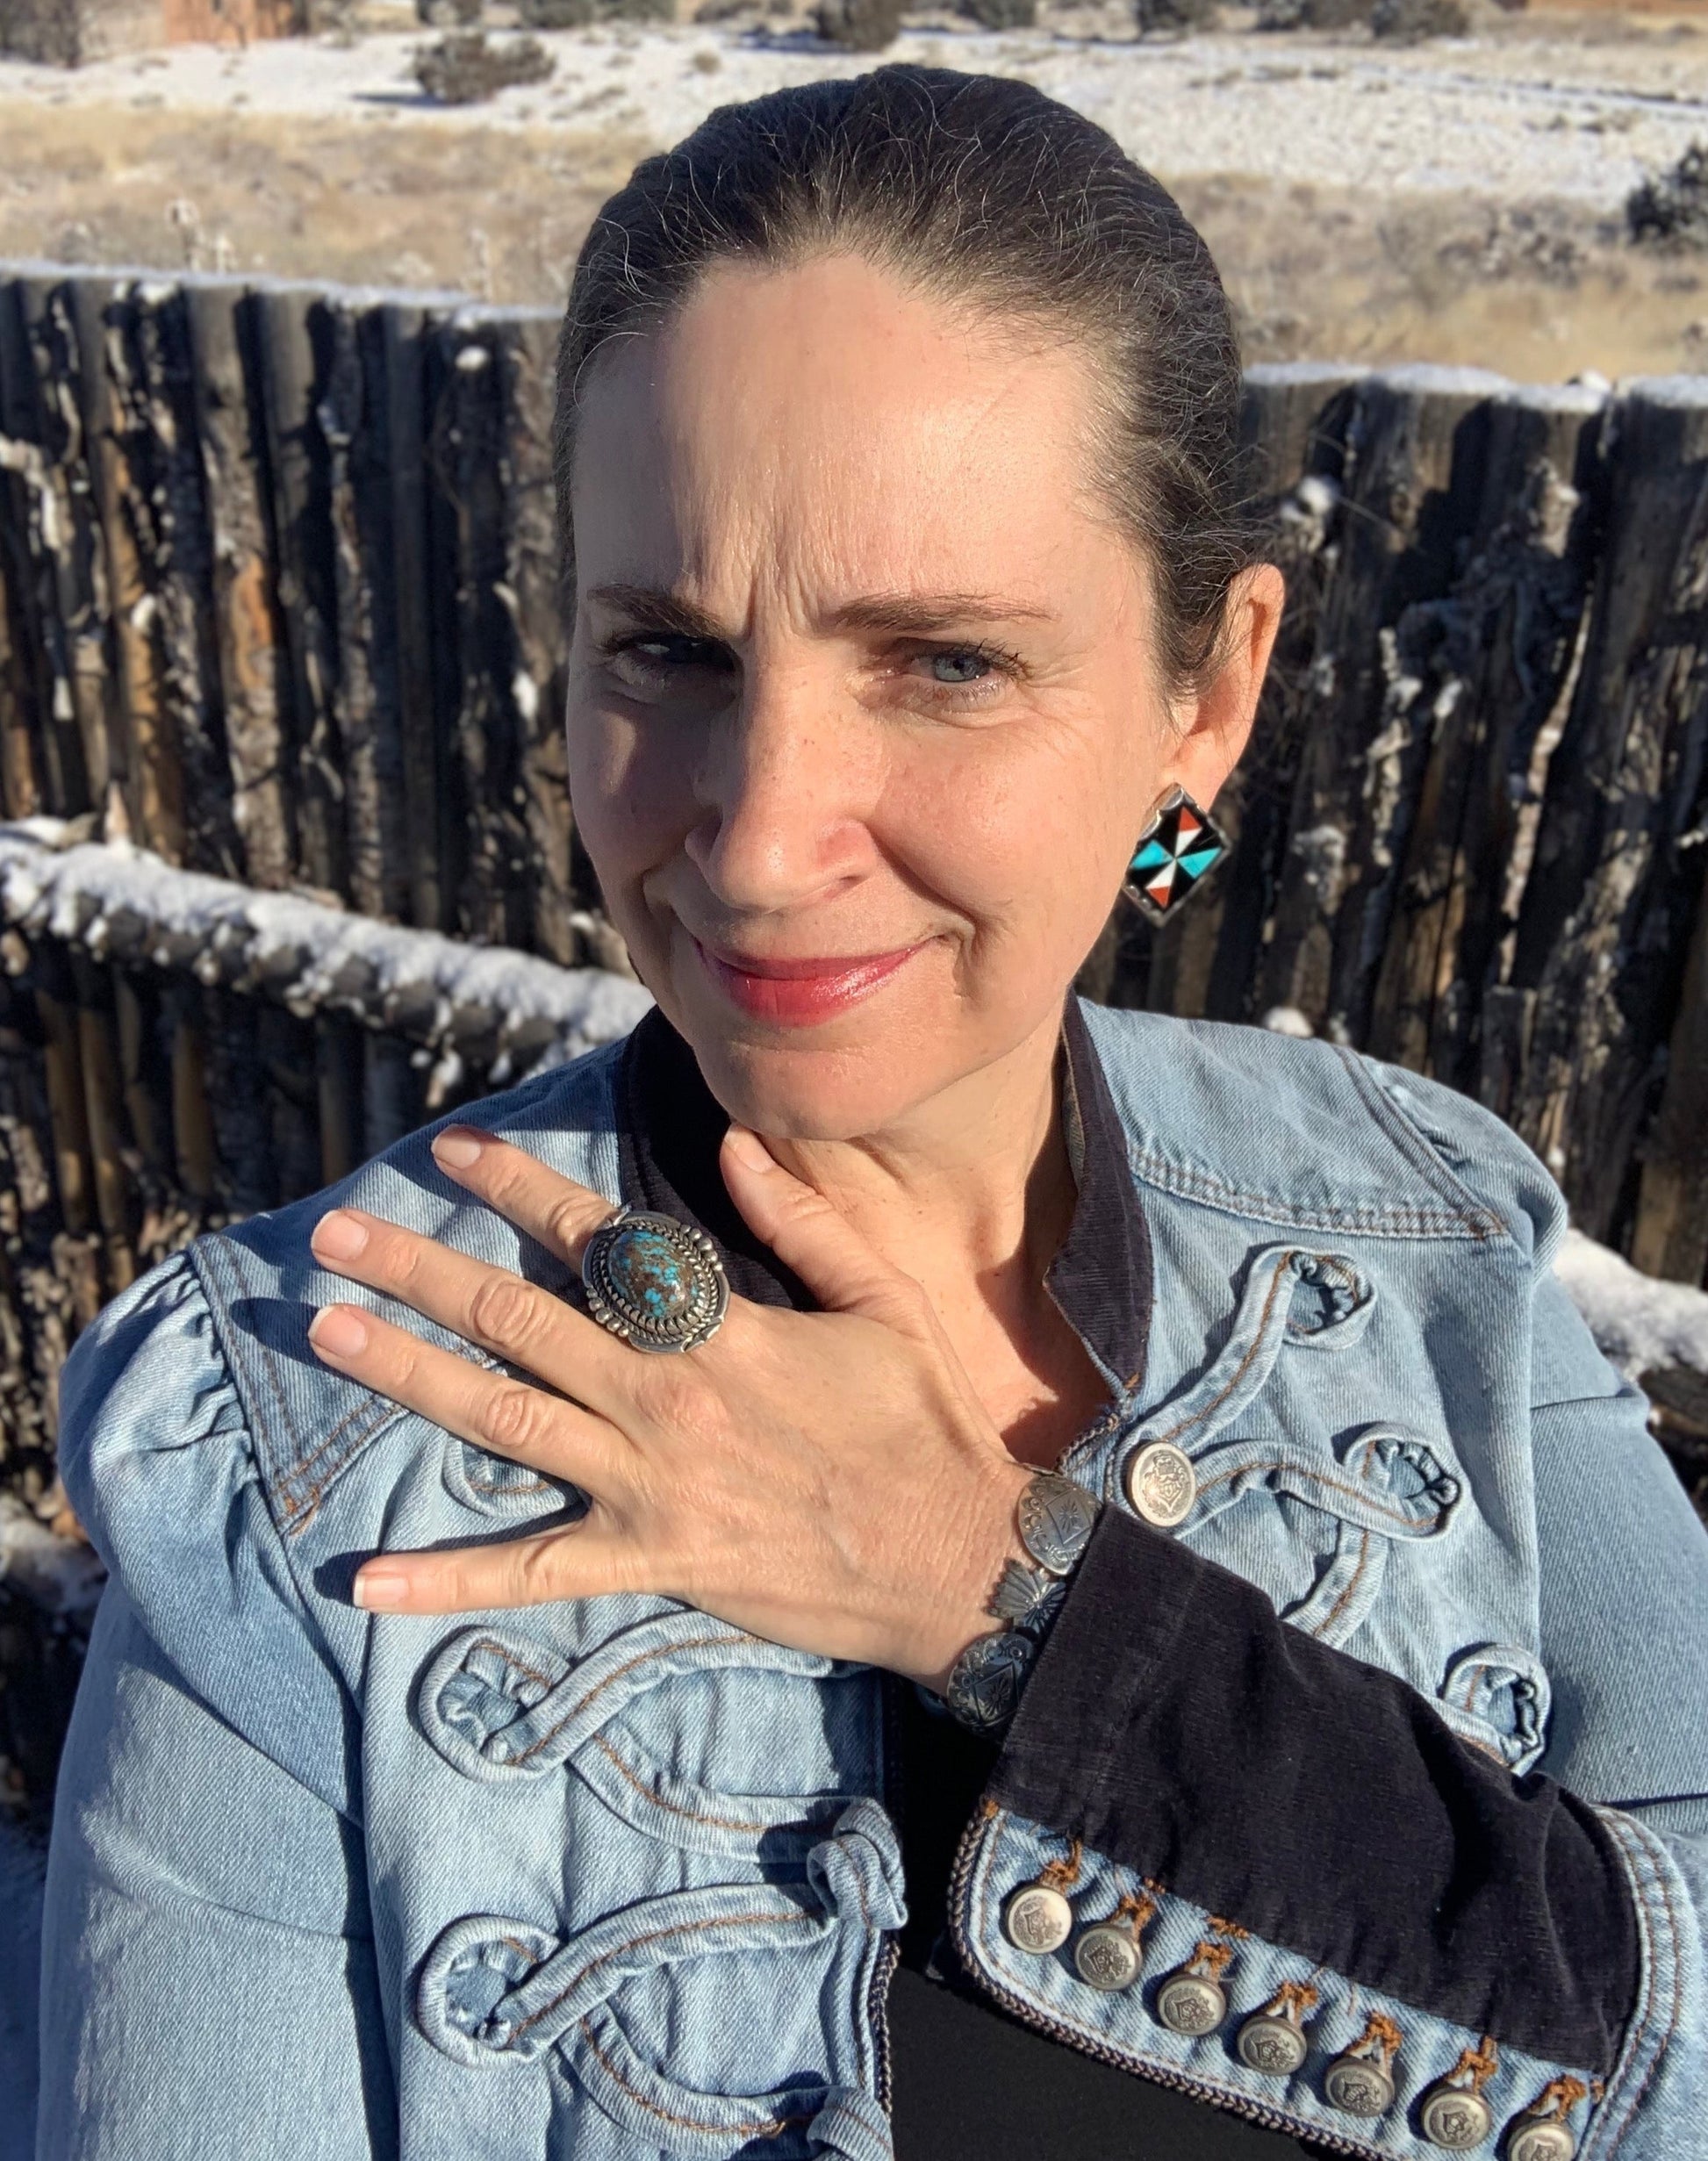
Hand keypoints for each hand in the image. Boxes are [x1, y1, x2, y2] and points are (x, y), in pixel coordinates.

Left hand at [305, 1123, 1034, 1690]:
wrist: (957, 1562)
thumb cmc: (923, 1426)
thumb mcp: (884, 1300)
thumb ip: (805, 1221)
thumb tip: (732, 1144)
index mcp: (720, 1330)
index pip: (597, 1241)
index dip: (518, 1189)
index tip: (451, 1151)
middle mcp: (666, 1400)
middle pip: (519, 1319)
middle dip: (421, 1269)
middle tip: (336, 1232)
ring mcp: (648, 1485)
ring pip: (502, 1419)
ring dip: (408, 1374)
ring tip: (327, 1331)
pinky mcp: (648, 1560)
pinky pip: (532, 1571)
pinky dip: (447, 1579)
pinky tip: (365, 1583)